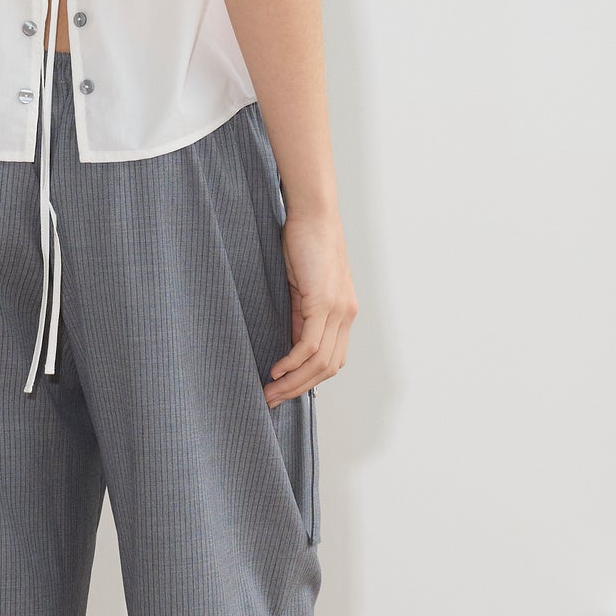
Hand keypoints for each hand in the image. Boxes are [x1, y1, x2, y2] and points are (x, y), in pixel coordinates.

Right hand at [269, 209, 355, 404]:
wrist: (313, 214)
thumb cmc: (303, 245)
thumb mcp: (302, 288)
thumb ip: (300, 317)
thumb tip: (290, 347)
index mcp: (343, 314)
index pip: (331, 361)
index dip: (308, 381)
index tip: (283, 391)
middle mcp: (346, 316)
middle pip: (327, 368)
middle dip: (298, 389)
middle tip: (271, 400)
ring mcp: (338, 310)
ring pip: (319, 362)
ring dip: (293, 382)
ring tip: (270, 391)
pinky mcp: (324, 302)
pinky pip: (310, 345)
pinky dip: (293, 362)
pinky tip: (276, 369)